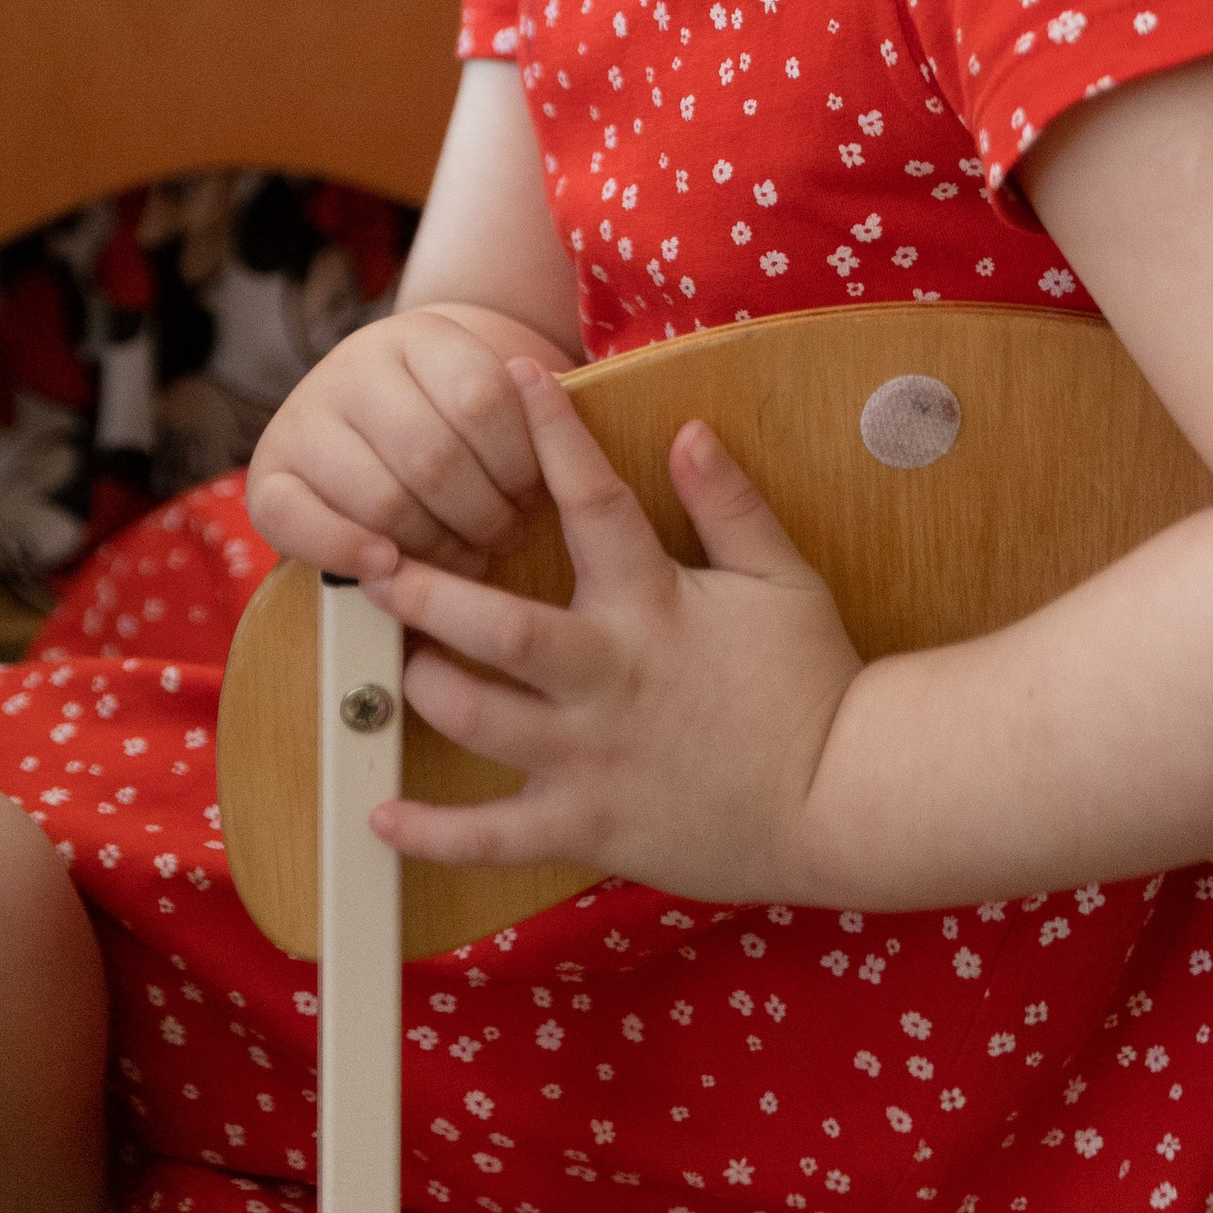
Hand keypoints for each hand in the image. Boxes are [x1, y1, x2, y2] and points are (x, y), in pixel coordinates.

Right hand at [247, 305, 558, 578]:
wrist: (369, 417)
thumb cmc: (451, 415)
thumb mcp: (486, 390)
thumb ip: (523, 414)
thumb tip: (555, 452)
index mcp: (418, 335)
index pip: (484, 398)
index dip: (522, 462)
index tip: (537, 495)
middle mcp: (353, 366)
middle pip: (436, 457)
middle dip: (483, 514)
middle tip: (504, 538)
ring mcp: (304, 418)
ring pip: (383, 499)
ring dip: (434, 547)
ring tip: (465, 559)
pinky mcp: (268, 475)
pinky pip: (301, 523)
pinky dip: (348, 552)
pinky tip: (388, 566)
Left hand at [363, 359, 864, 905]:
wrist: (844, 799)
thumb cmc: (813, 683)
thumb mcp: (783, 577)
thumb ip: (729, 503)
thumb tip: (687, 429)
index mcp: (651, 604)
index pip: (592, 499)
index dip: (551, 432)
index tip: (511, 374)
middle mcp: (606, 674)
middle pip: (492, 628)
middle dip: (422, 593)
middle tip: (369, 562)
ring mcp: (590, 757)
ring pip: (476, 721)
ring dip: (421, 690)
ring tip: (387, 665)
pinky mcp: (586, 827)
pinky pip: (492, 837)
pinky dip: (430, 833)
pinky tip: (380, 814)